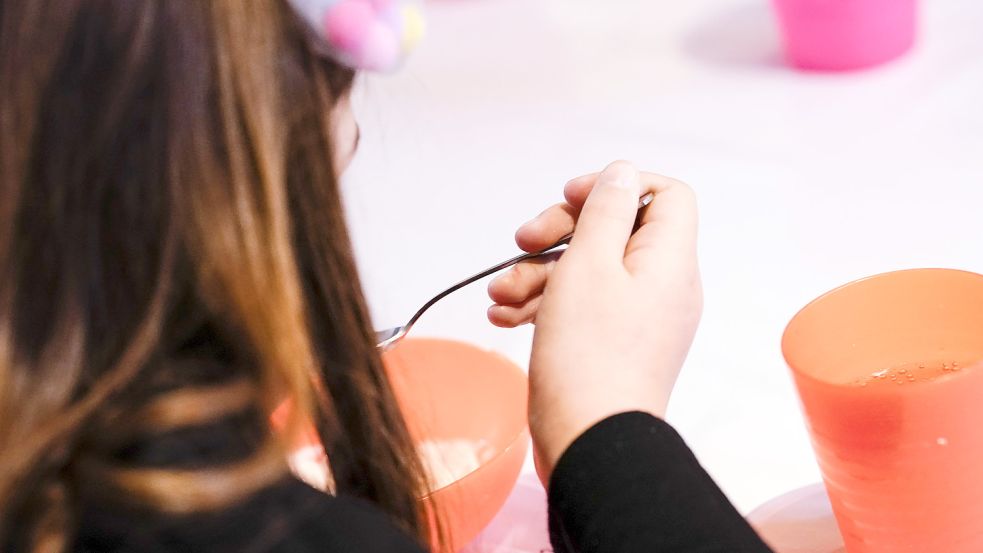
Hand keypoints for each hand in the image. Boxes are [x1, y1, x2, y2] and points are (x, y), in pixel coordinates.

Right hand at [488, 161, 701, 482]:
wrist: (590, 443)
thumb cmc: (589, 358)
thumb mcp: (589, 265)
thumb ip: (607, 211)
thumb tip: (622, 174)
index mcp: (669, 261)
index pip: (665, 194)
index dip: (617, 185)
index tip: (572, 199)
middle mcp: (662, 287)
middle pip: (617, 230)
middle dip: (561, 231)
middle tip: (522, 240)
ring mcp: (638, 318)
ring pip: (590, 270)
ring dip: (540, 272)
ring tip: (500, 294)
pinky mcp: (614, 344)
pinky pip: (583, 306)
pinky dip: (545, 303)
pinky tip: (506, 317)